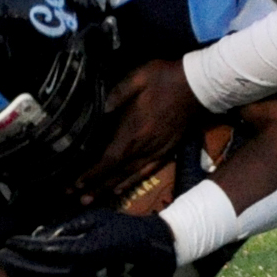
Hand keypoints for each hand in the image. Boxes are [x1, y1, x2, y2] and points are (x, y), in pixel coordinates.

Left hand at [0, 208, 175, 276]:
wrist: (150, 254)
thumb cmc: (123, 229)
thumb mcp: (95, 218)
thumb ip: (66, 228)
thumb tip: (40, 236)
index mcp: (81, 252)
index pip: (41, 252)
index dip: (22, 246)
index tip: (8, 240)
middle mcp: (79, 275)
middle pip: (36, 273)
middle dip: (16, 264)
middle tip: (1, 255)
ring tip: (10, 267)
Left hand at [73, 60, 211, 201]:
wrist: (200, 85)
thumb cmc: (167, 78)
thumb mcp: (139, 77)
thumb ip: (117, 93)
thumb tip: (100, 111)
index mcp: (134, 129)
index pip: (109, 158)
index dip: (92, 173)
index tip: (76, 183)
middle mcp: (144, 145)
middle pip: (116, 172)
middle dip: (95, 186)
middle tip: (77, 198)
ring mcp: (157, 150)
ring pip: (130, 175)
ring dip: (109, 188)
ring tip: (92, 199)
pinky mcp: (168, 150)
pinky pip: (148, 171)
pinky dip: (132, 181)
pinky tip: (120, 188)